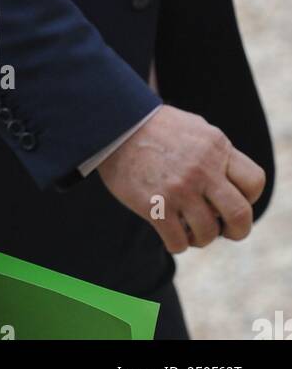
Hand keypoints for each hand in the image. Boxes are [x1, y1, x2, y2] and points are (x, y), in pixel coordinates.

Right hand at [97, 103, 265, 253]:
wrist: (114, 126)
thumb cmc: (156, 129)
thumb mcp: (196, 129)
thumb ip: (218, 154)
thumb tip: (235, 183)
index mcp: (216, 147)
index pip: (254, 182)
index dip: (249, 198)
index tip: (231, 200)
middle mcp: (202, 169)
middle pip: (241, 216)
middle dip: (236, 230)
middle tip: (223, 229)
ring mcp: (179, 189)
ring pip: (208, 234)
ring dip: (201, 238)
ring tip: (189, 228)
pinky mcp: (154, 206)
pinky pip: (178, 243)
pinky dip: (176, 243)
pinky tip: (169, 231)